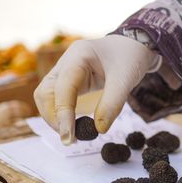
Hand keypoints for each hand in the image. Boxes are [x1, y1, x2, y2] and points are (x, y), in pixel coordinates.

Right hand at [34, 35, 160, 144]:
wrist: (136, 44)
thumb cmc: (131, 56)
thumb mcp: (126, 78)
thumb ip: (113, 103)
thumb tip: (99, 129)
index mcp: (78, 55)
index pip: (62, 88)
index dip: (63, 114)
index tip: (69, 137)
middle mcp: (66, 61)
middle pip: (45, 93)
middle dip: (54, 118)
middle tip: (71, 138)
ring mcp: (65, 70)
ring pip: (47, 97)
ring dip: (55, 117)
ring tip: (73, 134)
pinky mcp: (69, 80)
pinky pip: (57, 98)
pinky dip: (62, 113)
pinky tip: (74, 125)